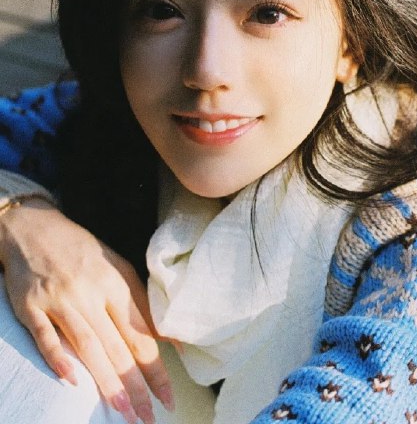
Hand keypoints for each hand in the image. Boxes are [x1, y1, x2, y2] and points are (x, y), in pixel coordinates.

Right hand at [0, 198, 173, 423]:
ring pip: (87, 345)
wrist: (34, 227)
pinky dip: (58, 358)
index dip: (155, 367)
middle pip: (117, 345)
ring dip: (106, 381)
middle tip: (148, 417)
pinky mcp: (31, 306)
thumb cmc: (81, 251)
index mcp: (115, 281)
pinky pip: (45, 336)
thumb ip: (140, 302)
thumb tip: (170, 338)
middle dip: (136, 384)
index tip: (168, 396)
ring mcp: (60, 299)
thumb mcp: (116, 267)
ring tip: (123, 411)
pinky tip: (72, 382)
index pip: (141, 332)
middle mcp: (90, 291)